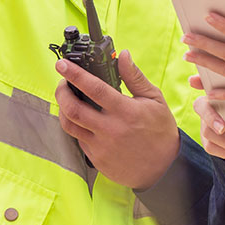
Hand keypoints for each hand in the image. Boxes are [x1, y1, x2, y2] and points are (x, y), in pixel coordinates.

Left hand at [55, 51, 180, 188]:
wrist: (163, 168)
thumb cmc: (160, 131)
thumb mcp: (154, 100)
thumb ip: (134, 77)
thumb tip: (123, 55)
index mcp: (126, 111)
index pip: (94, 88)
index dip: (75, 74)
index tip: (63, 64)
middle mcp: (111, 129)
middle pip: (73, 108)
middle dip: (61, 91)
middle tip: (62, 81)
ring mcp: (101, 146)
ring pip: (69, 125)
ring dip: (63, 109)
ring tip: (67, 99)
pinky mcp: (97, 159)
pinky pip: (78, 139)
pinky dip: (75, 126)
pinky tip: (81, 118)